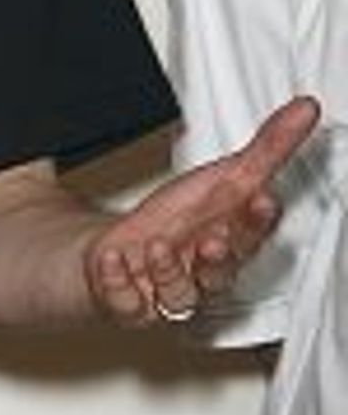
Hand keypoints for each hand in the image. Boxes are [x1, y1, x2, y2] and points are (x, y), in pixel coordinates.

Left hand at [86, 95, 319, 325]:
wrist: (127, 250)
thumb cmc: (178, 219)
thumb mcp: (222, 177)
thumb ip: (266, 148)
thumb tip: (304, 109)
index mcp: (231, 242)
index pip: (253, 236)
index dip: (257, 222)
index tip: (260, 200)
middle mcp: (204, 274)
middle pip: (221, 273)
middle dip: (220, 258)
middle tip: (215, 240)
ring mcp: (168, 292)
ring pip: (178, 295)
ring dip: (169, 271)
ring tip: (158, 246)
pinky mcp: (131, 305)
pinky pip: (124, 301)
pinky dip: (116, 282)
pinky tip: (112, 258)